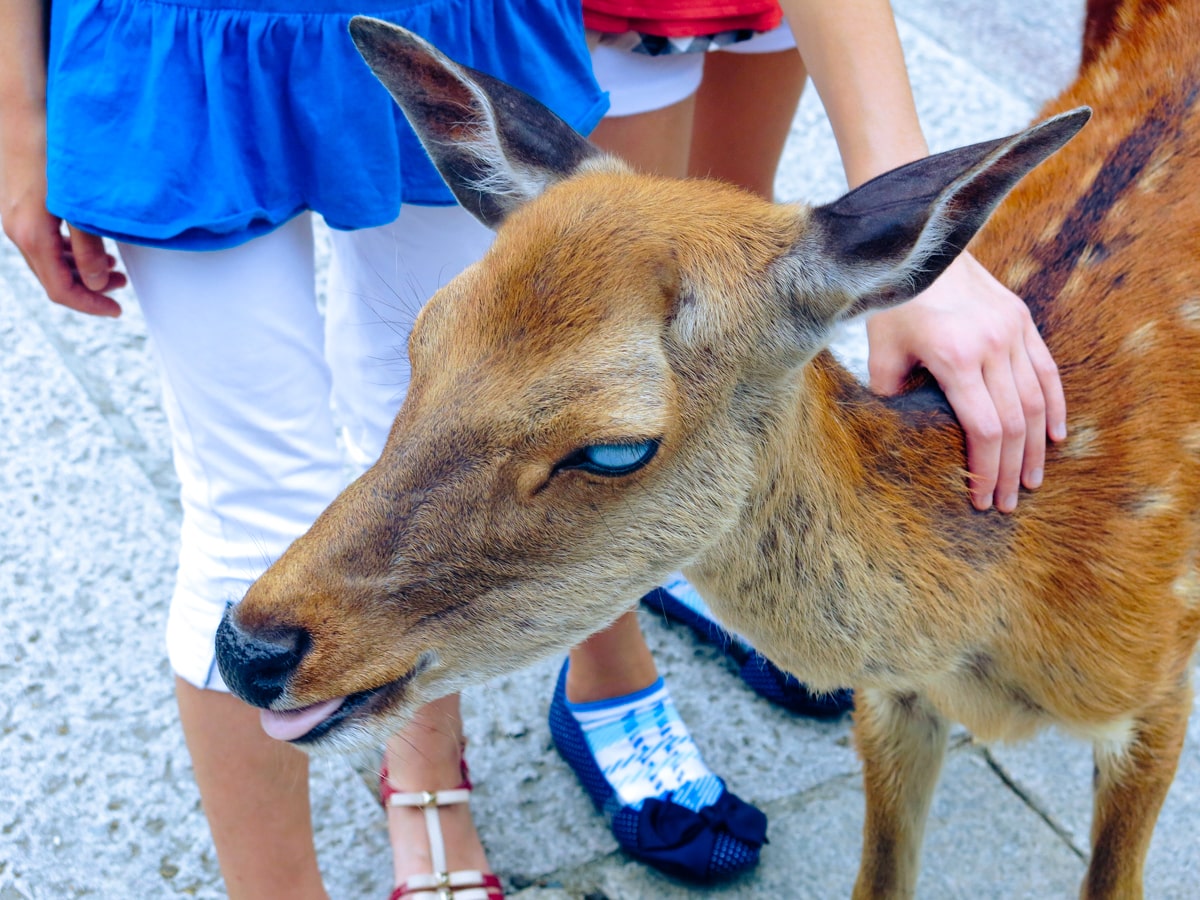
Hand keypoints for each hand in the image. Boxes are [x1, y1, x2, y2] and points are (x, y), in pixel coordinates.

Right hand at [0, 119, 124, 316]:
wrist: (19, 108)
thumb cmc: (51, 150)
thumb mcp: (77, 205)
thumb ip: (89, 247)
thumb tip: (100, 283)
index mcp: (31, 235)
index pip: (60, 290)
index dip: (91, 305)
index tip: (117, 310)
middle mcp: (17, 231)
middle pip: (53, 279)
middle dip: (90, 288)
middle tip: (123, 286)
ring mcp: (14, 217)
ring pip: (48, 261)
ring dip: (80, 269)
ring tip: (114, 266)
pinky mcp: (18, 205)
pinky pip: (42, 241)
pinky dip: (67, 251)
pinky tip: (88, 243)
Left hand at [865, 252, 1065, 512]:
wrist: (918, 245)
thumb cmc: (892, 303)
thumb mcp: (882, 353)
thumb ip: (893, 395)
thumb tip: (905, 432)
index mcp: (956, 356)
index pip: (983, 428)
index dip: (986, 469)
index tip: (980, 499)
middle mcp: (991, 344)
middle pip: (1013, 422)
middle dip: (1010, 469)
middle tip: (1007, 503)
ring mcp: (1012, 330)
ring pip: (1035, 400)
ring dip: (1035, 447)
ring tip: (1030, 481)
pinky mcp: (1021, 318)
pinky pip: (1046, 370)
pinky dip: (1053, 406)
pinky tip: (1054, 437)